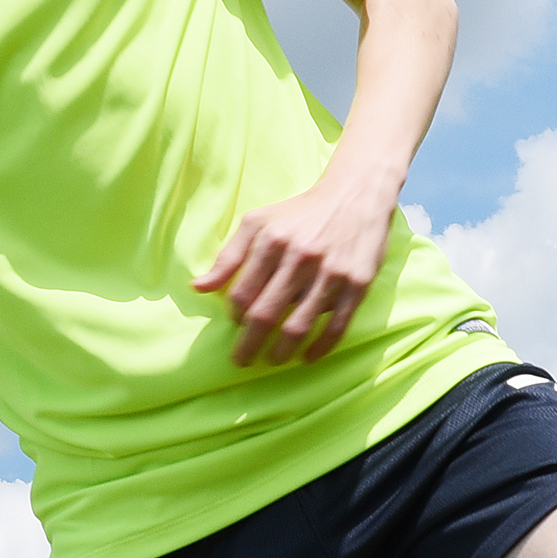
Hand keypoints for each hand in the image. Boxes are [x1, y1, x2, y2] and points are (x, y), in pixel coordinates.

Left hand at [194, 170, 397, 365]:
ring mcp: (331, 273)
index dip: (235, 315)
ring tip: (274, 360)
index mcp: (272, 241)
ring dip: (282, 352)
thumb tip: (198, 288)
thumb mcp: (259, 223)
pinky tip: (308, 357)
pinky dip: (320, 347)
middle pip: (266, 315)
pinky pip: (337, 327)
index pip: (242, 293)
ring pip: (299, 326)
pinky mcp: (358, 284)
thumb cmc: (301, 213)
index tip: (237, 323)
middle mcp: (300, 257)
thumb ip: (228, 256)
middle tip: (242, 361)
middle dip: (249, 345)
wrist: (356, 196)